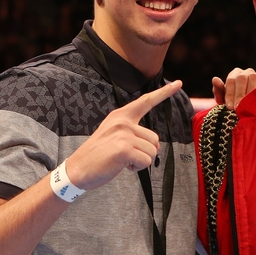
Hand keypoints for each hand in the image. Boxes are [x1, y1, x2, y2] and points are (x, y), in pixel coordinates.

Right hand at [64, 80, 181, 190]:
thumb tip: (154, 143)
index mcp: (120, 116)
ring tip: (122, 160)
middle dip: (145, 152)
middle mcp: (123, 122)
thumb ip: (132, 132)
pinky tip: (121, 166)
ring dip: (141, 161)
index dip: (164, 93)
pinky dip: (137, 168)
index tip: (179, 83)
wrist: (77, 170)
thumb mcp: (113, 135)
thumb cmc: (97, 156)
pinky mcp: (124, 149)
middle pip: (155, 139)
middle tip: (125, 156)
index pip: (146, 101)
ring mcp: (124, 134)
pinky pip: (146, 161)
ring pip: (152, 151)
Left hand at [212, 68, 255, 109]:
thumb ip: (218, 90)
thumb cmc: (235, 102)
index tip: (229, 107)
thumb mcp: (224, 99)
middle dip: (239, 94)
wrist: (250, 107)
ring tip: (247, 106)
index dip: (229, 94)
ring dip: (250, 92)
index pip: (231, 80)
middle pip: (242, 78)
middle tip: (238, 108)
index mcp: (235, 74)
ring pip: (254, 78)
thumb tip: (215, 79)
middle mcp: (247, 72)